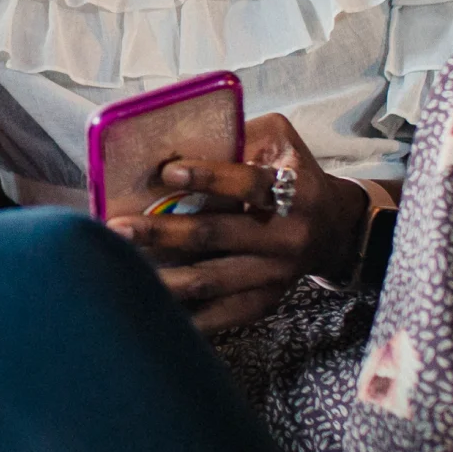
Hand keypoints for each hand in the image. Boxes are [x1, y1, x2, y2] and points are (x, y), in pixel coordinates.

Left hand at [106, 114, 368, 334]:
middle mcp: (286, 236)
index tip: (167, 172)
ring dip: (163, 277)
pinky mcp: (265, 301)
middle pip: (217, 235)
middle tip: (116, 228)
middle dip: (162, 232)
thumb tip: (176, 136)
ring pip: (211, 281)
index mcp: (295, 191)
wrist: (335, 229)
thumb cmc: (295, 174)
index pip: (248, 184)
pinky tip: (151, 310)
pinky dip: (187, 316)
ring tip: (122, 268)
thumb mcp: (279, 141)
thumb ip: (239, 135)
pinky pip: (222, 315)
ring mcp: (275, 274)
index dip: (209, 177)